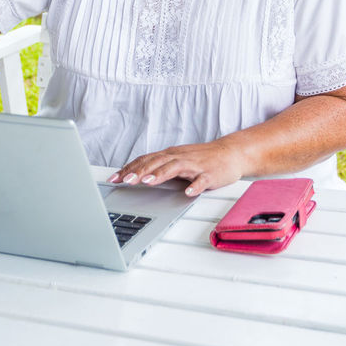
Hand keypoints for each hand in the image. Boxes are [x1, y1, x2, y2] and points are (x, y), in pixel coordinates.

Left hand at [107, 140, 246, 196]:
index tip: (114, 178)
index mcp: (170, 155)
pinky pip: (201, 180)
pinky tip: (188, 192)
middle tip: (125, 181)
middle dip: (139, 171)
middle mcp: (180, 157)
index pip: (146, 160)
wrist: (231, 152)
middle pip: (156, 162)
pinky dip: (194, 186)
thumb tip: (135, 174)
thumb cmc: (202, 158)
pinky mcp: (210, 174)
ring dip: (160, 174)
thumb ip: (159, 166)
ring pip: (175, 167)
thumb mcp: (177, 160)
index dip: (129, 168)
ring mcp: (195, 165)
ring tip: (147, 182)